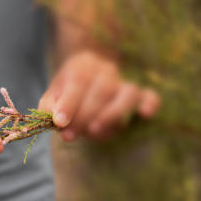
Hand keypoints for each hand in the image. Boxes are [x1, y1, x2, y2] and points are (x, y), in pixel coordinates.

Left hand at [38, 51, 159, 140]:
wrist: (84, 91)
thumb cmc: (66, 98)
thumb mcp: (52, 99)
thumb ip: (50, 107)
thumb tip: (55, 119)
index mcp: (82, 64)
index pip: (78, 80)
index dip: (69, 103)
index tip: (60, 122)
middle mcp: (107, 69)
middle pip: (102, 89)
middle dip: (84, 116)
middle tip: (69, 135)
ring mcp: (125, 82)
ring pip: (127, 93)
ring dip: (111, 114)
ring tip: (93, 132)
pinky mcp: (141, 96)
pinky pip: (151, 97)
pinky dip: (150, 104)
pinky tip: (145, 114)